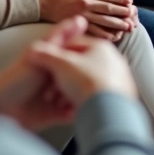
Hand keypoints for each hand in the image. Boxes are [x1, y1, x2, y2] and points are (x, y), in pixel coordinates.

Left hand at [0, 16, 88, 129]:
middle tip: (80, 87)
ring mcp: (58, 97)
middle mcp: (59, 80)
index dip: (85, 64)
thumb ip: (61, 36)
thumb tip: (81, 19)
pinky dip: (74, 112)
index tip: (89, 67)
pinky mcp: (55, 114)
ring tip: (72, 100)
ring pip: (78, 97)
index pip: (79, 61)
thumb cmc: (15, 78)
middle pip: (81, 80)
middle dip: (82, 85)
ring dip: (78, 99)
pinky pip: (71, 114)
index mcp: (57, 64)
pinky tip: (71, 111)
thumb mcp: (42, 52)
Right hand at [24, 31, 138, 104]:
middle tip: (49, 92)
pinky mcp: (120, 94)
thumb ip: (47, 55)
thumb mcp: (62, 65)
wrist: (109, 109)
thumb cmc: (86, 82)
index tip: (44, 70)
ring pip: (86, 81)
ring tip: (58, 104)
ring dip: (69, 91)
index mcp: (101, 46)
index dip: (54, 56)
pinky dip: (82, 99)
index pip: (72, 45)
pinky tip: (72, 110)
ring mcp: (118, 77)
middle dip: (61, 78)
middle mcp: (113, 58)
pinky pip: (95, 94)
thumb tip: (33, 50)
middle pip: (79, 65)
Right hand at [39, 0, 136, 41]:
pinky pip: (94, 30)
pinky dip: (105, 34)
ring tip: (129, 27)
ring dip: (118, 23)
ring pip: (105, 20)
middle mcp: (87, 2)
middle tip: (134, 15)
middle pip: (110, 7)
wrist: (42, 3)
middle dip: (123, 11)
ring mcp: (83, 14)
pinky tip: (113, 36)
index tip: (130, 1)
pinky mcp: (77, 24)